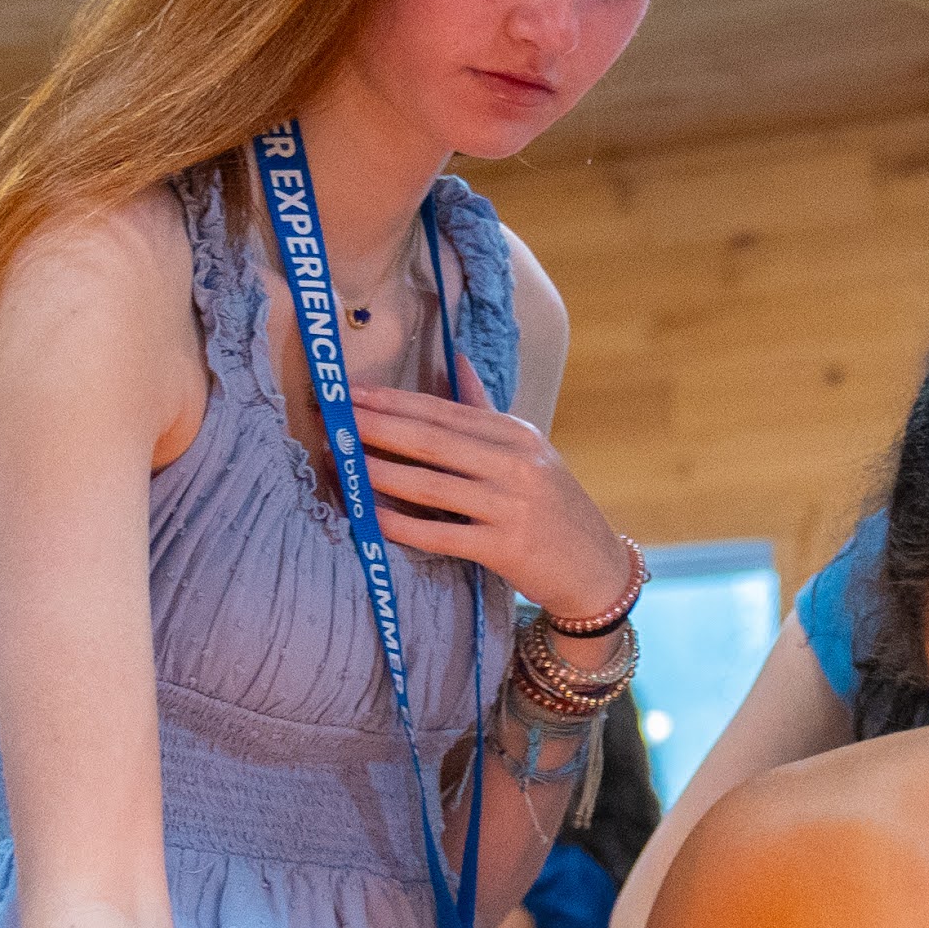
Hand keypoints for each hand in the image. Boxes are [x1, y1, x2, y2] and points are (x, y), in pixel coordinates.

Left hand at [349, 383, 634, 620]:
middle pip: (433, 440)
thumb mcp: (528, 452)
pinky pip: (441, 534)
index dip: (394, 401)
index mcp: (517, 434)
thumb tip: (457, 359)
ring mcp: (512, 506)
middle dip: (377, 427)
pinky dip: (402, 525)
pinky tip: (370, 516)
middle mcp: (517, 464)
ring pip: (431, 485)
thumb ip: (486, 410)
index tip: (351, 393)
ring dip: (380, 472)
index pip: (444, 411)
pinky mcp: (505, 548)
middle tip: (333, 418)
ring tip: (340, 462)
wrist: (595, 567)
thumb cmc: (553, 507)